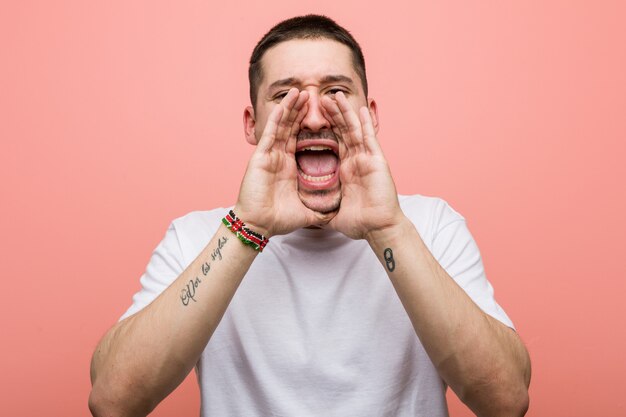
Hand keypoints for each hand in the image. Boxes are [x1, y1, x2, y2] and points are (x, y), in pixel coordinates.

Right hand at [235, 88, 333, 236]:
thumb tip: (335, 212)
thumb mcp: (307, 211)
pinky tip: (285, 105)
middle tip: (310, 94)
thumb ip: (320, 208)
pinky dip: (278, 117)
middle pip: (291, 127)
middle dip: (300, 110)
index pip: (301, 140)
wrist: (260, 226)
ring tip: (299, 92)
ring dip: (290, 108)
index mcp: (289, 166)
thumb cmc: (278, 220)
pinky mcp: (261, 156)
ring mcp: (269, 155)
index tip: (322, 114)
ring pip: (282, 125)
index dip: (310, 126)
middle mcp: (279, 157)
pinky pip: (271, 133)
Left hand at [320, 92, 404, 239]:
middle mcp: (356, 161)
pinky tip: (359, 108)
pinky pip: (369, 138)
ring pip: (354, 130)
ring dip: (345, 112)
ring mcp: (367, 159)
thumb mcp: (332, 211)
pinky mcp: (377, 161)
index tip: (311, 117)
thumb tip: (307, 210)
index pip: (332, 144)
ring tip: (335, 96)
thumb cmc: (359, 223)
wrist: (377, 229)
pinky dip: (365, 123)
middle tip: (321, 99)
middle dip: (332, 115)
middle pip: (342, 132)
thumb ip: (321, 206)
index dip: (323, 130)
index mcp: (345, 170)